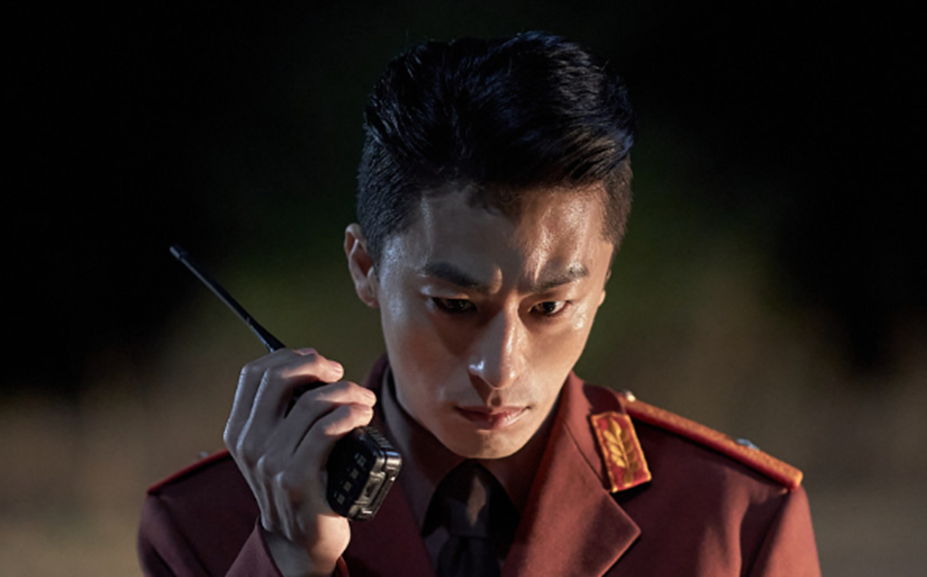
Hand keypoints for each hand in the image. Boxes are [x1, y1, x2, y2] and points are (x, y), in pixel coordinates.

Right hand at [224, 348, 376, 575]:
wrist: (301, 538)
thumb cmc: (300, 482)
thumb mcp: (277, 447)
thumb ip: (283, 413)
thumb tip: (316, 368)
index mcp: (240, 431)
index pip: (254, 374)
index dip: (288, 356)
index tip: (315, 359)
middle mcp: (250, 444)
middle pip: (279, 378)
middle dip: (316, 365)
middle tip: (340, 374)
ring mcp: (271, 462)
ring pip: (313, 402)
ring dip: (347, 392)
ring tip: (364, 400)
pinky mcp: (298, 478)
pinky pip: (328, 429)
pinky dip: (352, 414)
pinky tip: (363, 416)